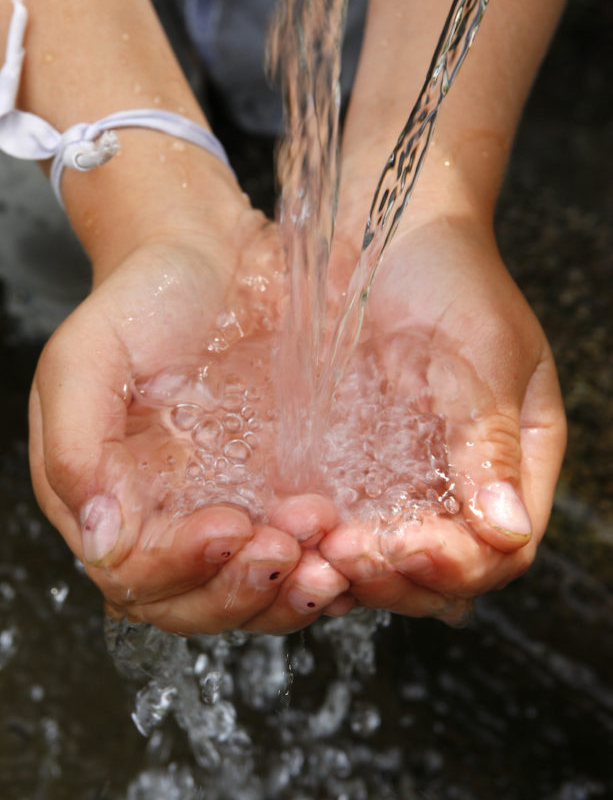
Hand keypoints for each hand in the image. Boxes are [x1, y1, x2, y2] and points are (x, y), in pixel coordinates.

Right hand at [28, 206, 347, 634]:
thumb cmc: (139, 301)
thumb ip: (76, 448)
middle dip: (242, 592)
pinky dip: (323, 570)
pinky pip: (297, 561)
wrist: (206, 257)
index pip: (133, 574)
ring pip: (250, 596)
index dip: (179, 568)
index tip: (226, 529)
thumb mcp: (86, 358)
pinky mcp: (275, 502)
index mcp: (104, 502)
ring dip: (289, 591)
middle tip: (288, 550)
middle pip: (192, 604)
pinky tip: (351, 550)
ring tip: (332, 556)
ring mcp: (222, 515)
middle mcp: (160, 524)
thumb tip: (99, 538)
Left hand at [318, 197, 565, 623]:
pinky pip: (335, 522)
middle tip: (345, 558)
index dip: (458, 564)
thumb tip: (505, 530)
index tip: (409, 546)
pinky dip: (315, 540)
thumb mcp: (483, 351)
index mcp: (512, 461)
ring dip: (351, 571)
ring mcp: (398, 478)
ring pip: (383, 559)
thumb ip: (490, 439)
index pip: (500, 549)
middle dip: (396, 577)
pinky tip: (286, 533)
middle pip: (439, 571)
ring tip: (311, 556)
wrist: (384, 222)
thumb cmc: (448, 274)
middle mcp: (458, 481)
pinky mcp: (343, 465)